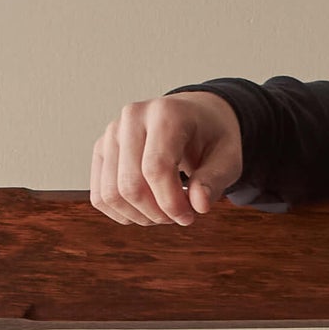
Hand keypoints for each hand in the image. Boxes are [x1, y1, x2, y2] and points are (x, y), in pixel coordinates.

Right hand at [90, 92, 242, 225]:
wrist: (193, 118)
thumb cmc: (210, 138)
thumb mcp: (228, 156)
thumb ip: (215, 180)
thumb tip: (199, 205)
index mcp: (165, 113)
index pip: (156, 168)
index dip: (171, 204)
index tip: (189, 216)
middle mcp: (132, 117)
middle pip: (130, 185)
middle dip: (156, 213)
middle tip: (177, 215)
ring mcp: (112, 132)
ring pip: (111, 194)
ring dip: (139, 216)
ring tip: (162, 212)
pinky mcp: (102, 150)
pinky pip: (100, 196)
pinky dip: (122, 214)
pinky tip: (145, 208)